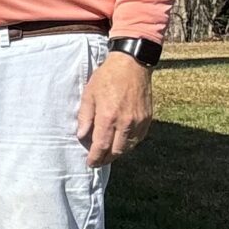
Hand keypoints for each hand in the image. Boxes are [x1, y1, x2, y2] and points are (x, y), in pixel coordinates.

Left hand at [77, 52, 154, 166]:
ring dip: (118, 153)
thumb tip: (81, 136)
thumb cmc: (106, 78)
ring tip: (108, 154)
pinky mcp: (147, 119)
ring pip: (129, 147)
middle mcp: (125, 122)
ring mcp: (138, 121)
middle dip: (106, 159)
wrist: (132, 65)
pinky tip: (121, 142)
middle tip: (98, 161)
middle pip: (116, 151)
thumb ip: (85, 118)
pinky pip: (138, 138)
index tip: (90, 163)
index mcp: (108, 117)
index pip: (101, 146)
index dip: (95, 158)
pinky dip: (129, 144)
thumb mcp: (89, 95)